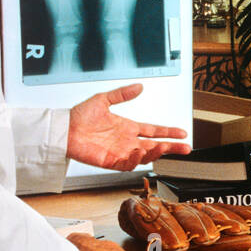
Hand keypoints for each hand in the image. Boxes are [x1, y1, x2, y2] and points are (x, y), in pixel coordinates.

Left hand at [67, 83, 189, 171]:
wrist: (64, 129)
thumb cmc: (80, 116)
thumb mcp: (103, 99)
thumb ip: (122, 94)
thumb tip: (139, 87)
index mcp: (128, 127)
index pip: (153, 130)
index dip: (168, 132)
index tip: (182, 133)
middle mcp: (127, 140)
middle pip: (154, 146)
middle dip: (171, 147)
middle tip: (185, 148)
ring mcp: (120, 152)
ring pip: (144, 156)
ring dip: (155, 152)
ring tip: (163, 147)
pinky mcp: (110, 161)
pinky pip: (127, 164)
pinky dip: (135, 160)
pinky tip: (139, 152)